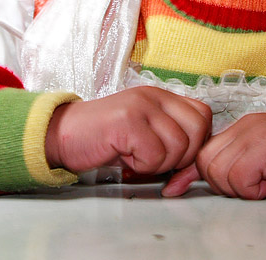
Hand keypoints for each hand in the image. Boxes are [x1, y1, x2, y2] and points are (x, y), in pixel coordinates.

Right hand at [45, 87, 211, 174]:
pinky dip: (143, 166)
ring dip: (159, 164)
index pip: (204, 115)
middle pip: (198, 130)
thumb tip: (195, 170)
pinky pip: (155, 155)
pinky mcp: (126, 121)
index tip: (178, 161)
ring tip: (137, 159)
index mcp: (163, 96)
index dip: (198, 143)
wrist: (61, 135)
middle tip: (157, 163)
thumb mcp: (145, 134)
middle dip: (183, 158)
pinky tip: (126, 159)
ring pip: (178, 145)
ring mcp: (141, 106)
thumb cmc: (105, 139)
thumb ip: (172, 142)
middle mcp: (155, 95)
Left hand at [162, 113, 265, 199]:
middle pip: (207, 161)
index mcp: (244, 126)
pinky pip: (241, 176)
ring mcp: (258, 132)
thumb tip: (194, 182)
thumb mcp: (264, 161)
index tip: (175, 188)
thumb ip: (236, 165)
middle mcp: (247, 124)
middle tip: (253, 185)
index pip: (203, 148)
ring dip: (241, 188)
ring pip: (220, 171)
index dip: (190, 172)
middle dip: (223, 183)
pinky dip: (254, 189)